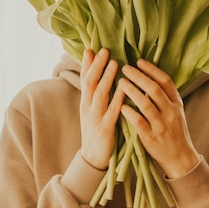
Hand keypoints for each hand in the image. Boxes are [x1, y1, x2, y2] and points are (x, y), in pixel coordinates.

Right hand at [79, 48, 124, 169]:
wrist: (92, 159)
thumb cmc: (96, 131)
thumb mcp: (91, 111)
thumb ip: (95, 93)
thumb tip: (99, 74)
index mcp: (85, 102)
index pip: (85, 79)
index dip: (88, 64)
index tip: (92, 48)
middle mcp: (88, 107)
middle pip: (90, 82)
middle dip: (97, 65)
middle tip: (104, 50)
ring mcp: (95, 118)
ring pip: (99, 94)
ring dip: (106, 78)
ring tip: (114, 63)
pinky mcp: (105, 129)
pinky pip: (111, 112)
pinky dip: (117, 100)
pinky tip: (124, 90)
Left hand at [118, 59, 199, 178]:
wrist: (180, 158)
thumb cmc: (174, 131)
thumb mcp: (176, 111)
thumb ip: (165, 96)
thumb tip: (150, 75)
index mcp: (177, 103)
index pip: (165, 81)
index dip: (152, 69)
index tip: (138, 61)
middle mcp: (171, 112)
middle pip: (154, 90)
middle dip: (139, 77)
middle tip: (125, 68)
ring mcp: (161, 126)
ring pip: (146, 104)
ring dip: (131, 91)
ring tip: (120, 82)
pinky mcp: (152, 138)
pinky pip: (139, 123)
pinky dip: (129, 113)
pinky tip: (120, 106)